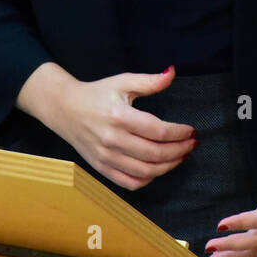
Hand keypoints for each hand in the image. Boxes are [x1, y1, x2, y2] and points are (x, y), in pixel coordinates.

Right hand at [18, 63, 195, 190]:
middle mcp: (112, 139)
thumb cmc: (96, 94)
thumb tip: (172, 73)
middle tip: (191, 144)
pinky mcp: (100, 167)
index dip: (179, 133)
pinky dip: (147, 180)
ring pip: (145, 172)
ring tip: (180, 156)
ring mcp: (105, 157)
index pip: (158, 131)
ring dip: (168, 167)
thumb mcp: (122, 82)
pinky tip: (157, 169)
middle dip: (179, 150)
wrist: (64, 109)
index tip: (191, 131)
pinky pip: (129, 183)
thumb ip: (149, 81)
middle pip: (155, 154)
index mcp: (119, 116)